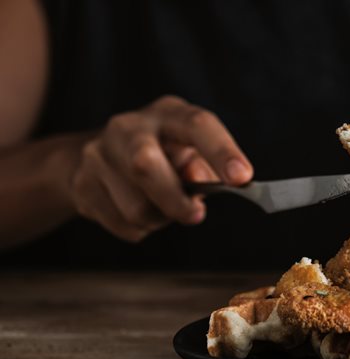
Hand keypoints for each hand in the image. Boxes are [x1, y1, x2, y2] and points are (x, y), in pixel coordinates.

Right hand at [67, 95, 251, 240]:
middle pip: (145, 164)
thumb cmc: (165, 156)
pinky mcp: (82, 184)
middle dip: (174, 198)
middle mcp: (129, 127)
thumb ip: (203, 170)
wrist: (100, 157)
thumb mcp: (190, 153)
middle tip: (196, 214)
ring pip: (135, 207)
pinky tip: (139, 211)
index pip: (198, 125)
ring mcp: (98, 154)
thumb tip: (210, 190)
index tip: (242, 178)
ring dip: (159, 219)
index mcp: (168, 114)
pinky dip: (140, 229)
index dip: (222, 151)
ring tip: (163, 208)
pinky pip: (121, 223)